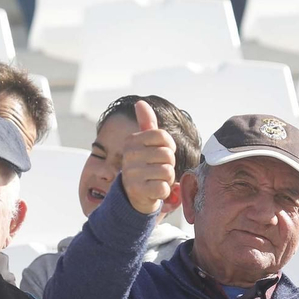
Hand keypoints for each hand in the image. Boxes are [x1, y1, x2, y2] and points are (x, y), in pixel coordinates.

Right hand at [118, 100, 177, 215]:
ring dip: (167, 179)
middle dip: (168, 164)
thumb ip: (146, 124)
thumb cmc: (144, 166)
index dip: (169, 146)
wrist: (132, 195)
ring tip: (155, 180)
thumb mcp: (144, 144)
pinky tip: (153, 191)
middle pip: (167, 155)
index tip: (161, 153)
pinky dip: (163, 191)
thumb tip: (140, 103)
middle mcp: (129, 155)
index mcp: (131, 141)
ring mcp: (132, 173)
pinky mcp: (138, 190)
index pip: (163, 137)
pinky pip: (164, 188)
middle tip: (157, 170)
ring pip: (167, 172)